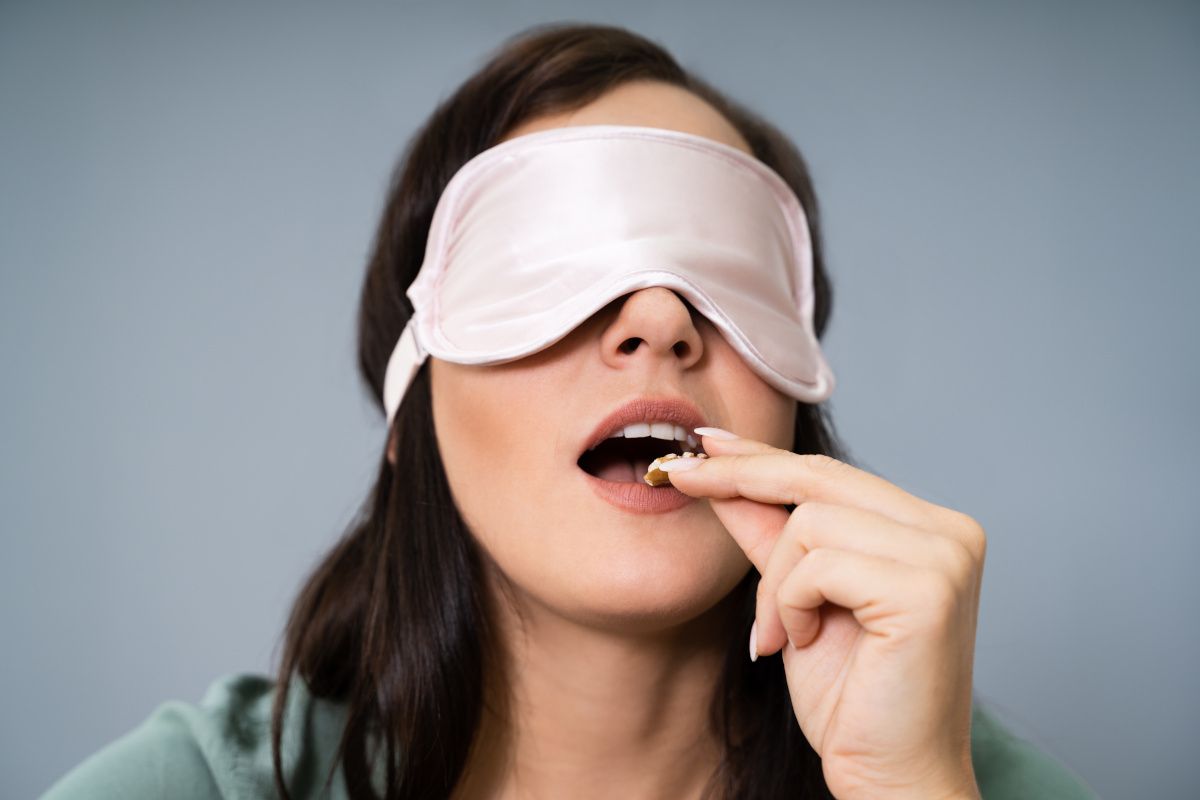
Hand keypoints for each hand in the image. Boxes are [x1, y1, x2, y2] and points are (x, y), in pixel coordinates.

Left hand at [661, 430, 985, 799]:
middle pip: (819, 478)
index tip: (703, 444)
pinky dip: (790, 604)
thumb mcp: (795, 598)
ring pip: (809, 520)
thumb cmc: (852, 698)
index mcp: (929, 527)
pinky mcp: (927, 588)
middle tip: (682, 478)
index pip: (830, 474)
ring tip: (785, 635)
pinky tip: (804, 643)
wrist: (889, 776)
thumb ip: (768, 534)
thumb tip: (719, 473)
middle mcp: (949, 530)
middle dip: (740, 479)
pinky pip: (818, 563)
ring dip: (775, 583)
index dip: (760, 456)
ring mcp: (945, 556)